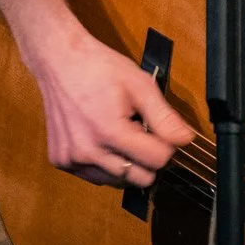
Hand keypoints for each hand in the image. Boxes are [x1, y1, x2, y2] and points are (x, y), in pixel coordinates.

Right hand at [29, 25, 194, 188]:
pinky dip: (105, 164)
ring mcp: (72, 160)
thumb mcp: (140, 85)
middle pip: (140, 178)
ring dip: (125, 163)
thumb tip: (186, 140)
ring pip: (119, 182)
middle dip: (146, 157)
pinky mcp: (62, 162)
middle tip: (136, 130)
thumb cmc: (99, 69)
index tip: (156, 129)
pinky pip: (97, 177)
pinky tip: (100, 139)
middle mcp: (88, 152)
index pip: (158, 161)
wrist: (59, 62)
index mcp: (111, 132)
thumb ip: (165, 117)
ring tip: (116, 132)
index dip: (165, 145)